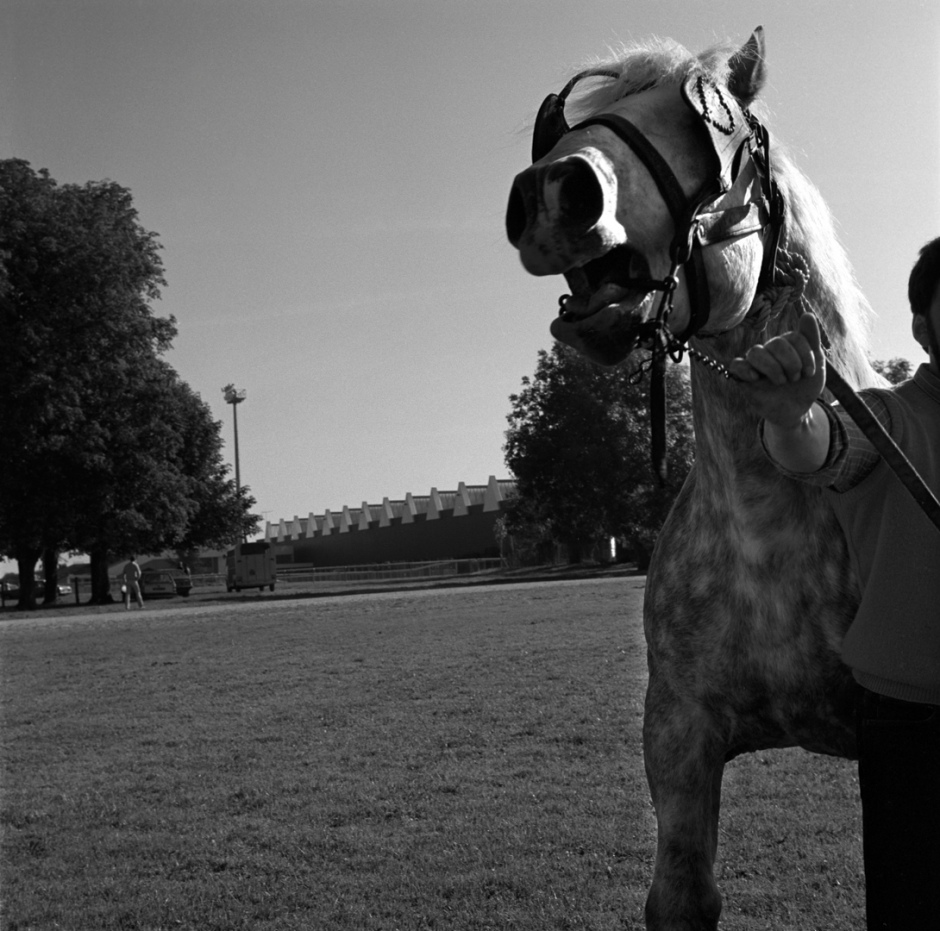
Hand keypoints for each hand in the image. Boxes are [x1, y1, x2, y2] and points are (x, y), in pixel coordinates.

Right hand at [729, 312, 825, 428]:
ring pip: (756, 352)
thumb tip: (807, 314)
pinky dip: (746, 369)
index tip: (810, 373)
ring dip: (773, 368)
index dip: (805, 354)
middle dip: (791, 363)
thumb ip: (811, 339)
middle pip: (776, 343)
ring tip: (781, 382)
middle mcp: (769, 352)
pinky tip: (757, 378)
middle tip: (794, 379)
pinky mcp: (743, 379)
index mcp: (786, 345)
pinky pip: (736, 365)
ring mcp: (755, 365)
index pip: (793, 337)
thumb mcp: (816, 364)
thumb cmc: (805, 386)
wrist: (796, 411)